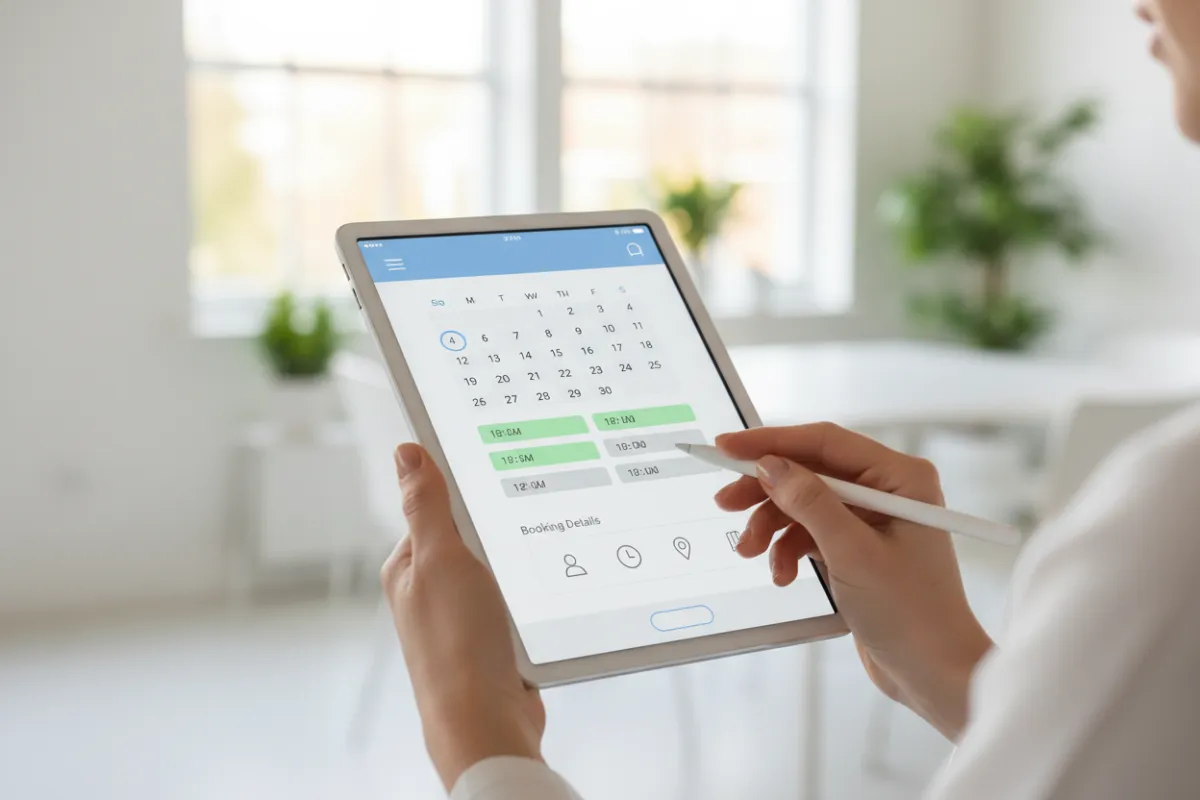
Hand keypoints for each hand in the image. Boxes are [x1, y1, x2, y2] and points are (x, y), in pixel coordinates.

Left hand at [382, 443, 544, 789]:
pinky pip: (518, 601)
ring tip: (533, 571)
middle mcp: (431, 589)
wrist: (485, 721)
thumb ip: (427, 505)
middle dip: (502, 531)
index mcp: (408, 565)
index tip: (501, 476)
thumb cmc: (457, 644)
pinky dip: (532, 598)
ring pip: (502, 569)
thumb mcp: (442, 558)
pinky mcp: (491, 639)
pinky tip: (543, 600)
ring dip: (521, 568)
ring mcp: (462, 616)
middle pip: (475, 535)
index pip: (438, 506)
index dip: (469, 489)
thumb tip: (406, 452)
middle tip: (524, 528)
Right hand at [714, 424, 992, 739]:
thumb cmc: (912, 614)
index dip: (770, 442)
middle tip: (725, 504)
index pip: (824, 442)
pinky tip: (782, 574)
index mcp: (900, 477)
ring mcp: (872, 519)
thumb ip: (809, 503)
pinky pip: (810, 533)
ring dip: (772, 527)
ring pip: (803, 504)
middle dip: (765, 491)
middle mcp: (888, 490)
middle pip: (808, 472)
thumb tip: (770, 465)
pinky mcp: (859, 547)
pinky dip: (788, 550)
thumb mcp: (852, 553)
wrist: (934, 674)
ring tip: (750, 552)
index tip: (726, 447)